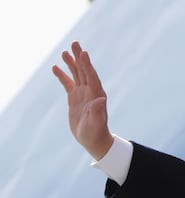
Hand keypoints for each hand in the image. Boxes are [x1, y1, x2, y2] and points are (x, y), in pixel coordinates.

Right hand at [52, 41, 113, 159]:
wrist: (94, 141)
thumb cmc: (96, 133)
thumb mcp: (96, 123)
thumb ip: (98, 111)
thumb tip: (101, 99)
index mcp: (97, 96)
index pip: (91, 77)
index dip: (87, 65)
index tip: (83, 53)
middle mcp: (91, 92)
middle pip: (84, 71)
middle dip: (80, 58)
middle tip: (75, 44)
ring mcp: (83, 95)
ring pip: (77, 75)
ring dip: (71, 64)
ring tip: (65, 53)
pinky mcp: (75, 99)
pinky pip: (68, 84)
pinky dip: (62, 76)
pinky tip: (55, 67)